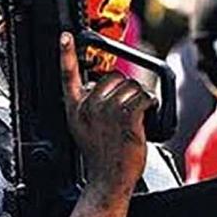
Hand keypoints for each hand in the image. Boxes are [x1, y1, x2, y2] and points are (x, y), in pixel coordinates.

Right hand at [59, 33, 155, 194]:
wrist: (109, 179)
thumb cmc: (102, 156)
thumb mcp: (85, 128)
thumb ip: (92, 107)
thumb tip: (110, 88)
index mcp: (76, 109)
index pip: (68, 76)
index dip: (67, 55)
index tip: (65, 37)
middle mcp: (89, 107)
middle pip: (114, 77)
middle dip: (126, 89)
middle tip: (127, 110)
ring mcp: (107, 112)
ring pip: (132, 87)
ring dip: (140, 99)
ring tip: (136, 119)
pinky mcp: (126, 117)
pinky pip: (144, 98)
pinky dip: (151, 105)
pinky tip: (147, 117)